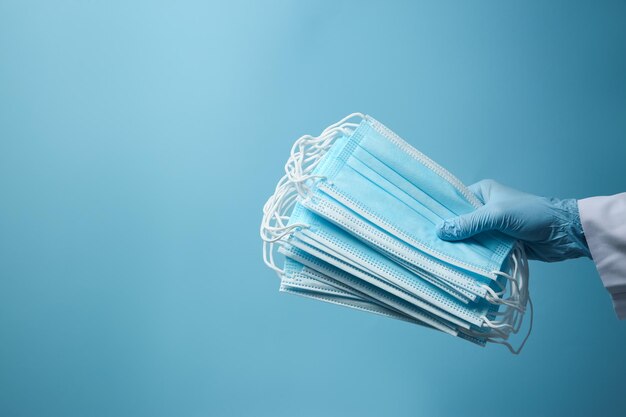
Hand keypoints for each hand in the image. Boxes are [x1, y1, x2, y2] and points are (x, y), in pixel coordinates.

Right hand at [436, 179, 590, 261]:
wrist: (562, 234)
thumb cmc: (532, 214)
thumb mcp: (497, 215)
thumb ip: (469, 223)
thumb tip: (440, 231)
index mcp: (482, 193)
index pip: (455, 201)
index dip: (440, 213)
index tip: (422, 224)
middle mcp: (485, 208)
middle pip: (460, 222)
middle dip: (449, 233)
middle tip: (427, 243)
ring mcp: (492, 227)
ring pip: (469, 238)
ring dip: (461, 247)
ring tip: (438, 255)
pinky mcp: (499, 243)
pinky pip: (480, 249)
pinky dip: (473, 256)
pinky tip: (457, 263)